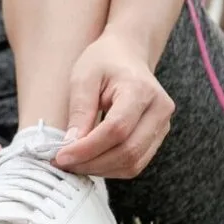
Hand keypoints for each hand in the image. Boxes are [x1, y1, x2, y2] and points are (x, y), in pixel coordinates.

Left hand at [54, 32, 174, 177]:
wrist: (127, 54)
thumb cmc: (102, 61)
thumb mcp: (83, 77)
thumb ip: (80, 110)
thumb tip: (70, 145)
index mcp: (141, 90)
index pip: (116, 129)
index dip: (87, 148)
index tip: (60, 156)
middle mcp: (159, 110)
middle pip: (128, 151)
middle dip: (92, 163)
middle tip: (62, 164)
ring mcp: (163, 124)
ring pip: (134, 162)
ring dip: (100, 169)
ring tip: (73, 164)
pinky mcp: (157, 135)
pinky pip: (137, 162)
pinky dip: (111, 168)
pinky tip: (89, 161)